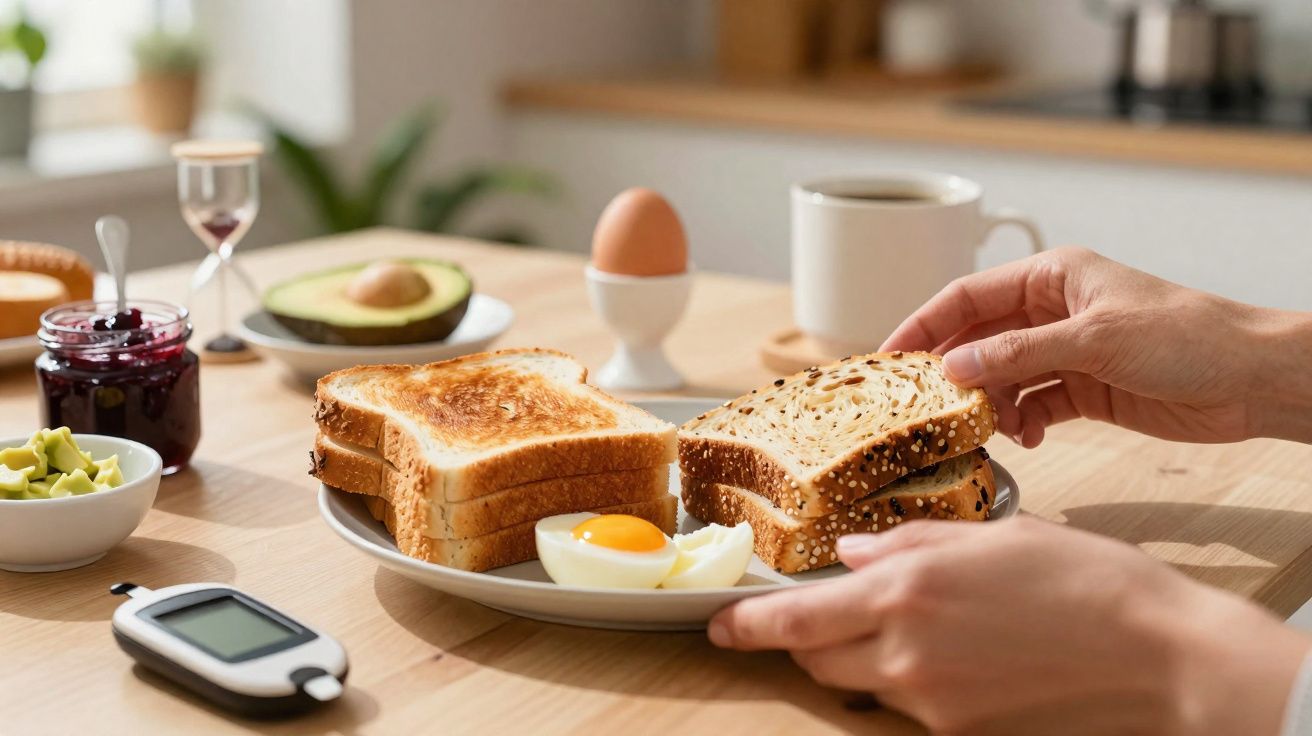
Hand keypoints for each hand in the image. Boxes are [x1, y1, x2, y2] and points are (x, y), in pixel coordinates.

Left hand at [709, 517, 1310, 735]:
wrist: (1158, 656)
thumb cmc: (1084, 579)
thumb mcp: (992, 536)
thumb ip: (909, 542)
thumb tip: (854, 555)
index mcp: (906, 590)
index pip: (796, 620)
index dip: (748, 626)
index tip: (720, 627)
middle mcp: (906, 652)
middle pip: (817, 659)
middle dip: (805, 638)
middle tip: (820, 615)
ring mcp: (932, 702)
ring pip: (863, 684)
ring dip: (863, 658)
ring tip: (913, 626)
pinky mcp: (961, 734)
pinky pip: (909, 707)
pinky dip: (910, 681)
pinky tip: (956, 654)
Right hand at [879, 247, 1311, 446]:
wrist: (1250, 380)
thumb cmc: (1186, 337)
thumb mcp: (1094, 340)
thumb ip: (1018, 353)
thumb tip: (954, 368)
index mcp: (1052, 276)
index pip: (968, 296)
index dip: (924, 325)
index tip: (889, 358)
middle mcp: (1053, 311)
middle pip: (980, 339)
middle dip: (955, 372)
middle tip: (928, 405)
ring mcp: (1067, 351)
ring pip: (1003, 376)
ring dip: (993, 404)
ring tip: (994, 427)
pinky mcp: (1084, 389)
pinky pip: (1033, 404)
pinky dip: (1024, 421)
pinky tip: (1029, 436)